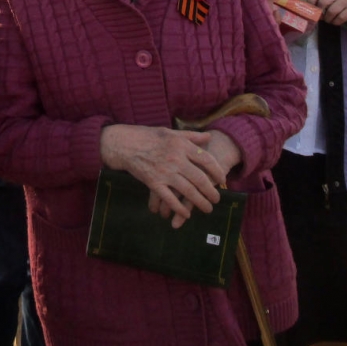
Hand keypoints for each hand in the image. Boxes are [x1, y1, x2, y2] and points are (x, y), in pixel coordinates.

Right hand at [100, 125, 226, 226]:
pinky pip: (170, 199)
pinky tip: (186, 214)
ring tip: (207, 208)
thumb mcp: (170, 132)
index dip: (217, 171)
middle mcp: (175, 159)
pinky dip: (180, 209)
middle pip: (200, 178)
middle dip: (211, 191)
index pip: (206, 159)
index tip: (222, 179)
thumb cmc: (147, 136)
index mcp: (181, 145)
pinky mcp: (154, 183)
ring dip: (200, 202)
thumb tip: (209, 137)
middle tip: (217, 199)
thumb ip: (190, 136)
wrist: (124, 144)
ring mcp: (165, 172)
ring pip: (188, 191)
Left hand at [308, 0, 346, 25]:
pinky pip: (341, 17)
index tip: (311, 9)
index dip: (311, 2)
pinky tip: (336, 22)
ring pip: (331, 11)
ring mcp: (345, 0)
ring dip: (328, 19)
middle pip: (323, 3)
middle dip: (320, 13)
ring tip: (329, 20)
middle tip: (321, 17)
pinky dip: (336, 22)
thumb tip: (309, 11)